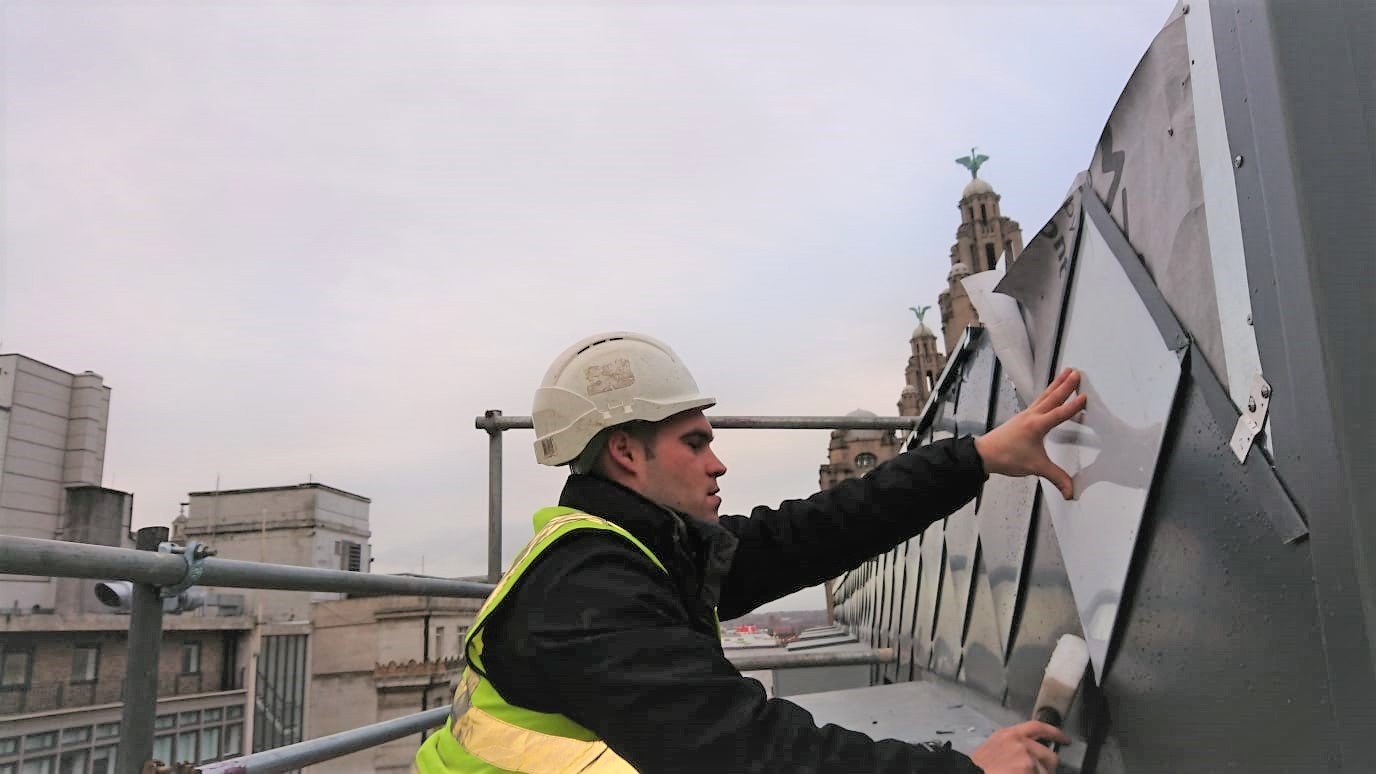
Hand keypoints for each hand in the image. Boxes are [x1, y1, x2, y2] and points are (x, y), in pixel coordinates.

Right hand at [970, 721, 1069, 773]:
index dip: (1055, 733)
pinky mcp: (1029, 771)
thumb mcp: (992, 749)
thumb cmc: (977, 767)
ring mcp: (1027, 760)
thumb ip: (1011, 747)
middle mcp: (1021, 744)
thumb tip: (1028, 754)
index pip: (1038, 727)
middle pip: (1049, 756)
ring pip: (1047, 772)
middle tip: (1036, 773)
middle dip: (1047, 768)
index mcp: (1008, 735)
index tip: (1065, 740)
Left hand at [973, 368, 1086, 499]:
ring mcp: (1025, 415)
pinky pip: (1038, 400)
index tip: (1085, 396)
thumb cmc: (1006, 457)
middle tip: (1076, 372)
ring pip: (1044, 396)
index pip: (1059, 414)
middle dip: (1065, 385)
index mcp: (1036, 426)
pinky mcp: (1021, 417)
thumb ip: (1056, 478)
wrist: (984, 454)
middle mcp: (1031, 416)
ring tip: (1066, 372)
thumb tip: (1070, 491)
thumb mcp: (1034, 467)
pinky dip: (1046, 393)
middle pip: (1052, 398)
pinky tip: (1049, 391)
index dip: (1073, 406)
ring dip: (1056, 384)